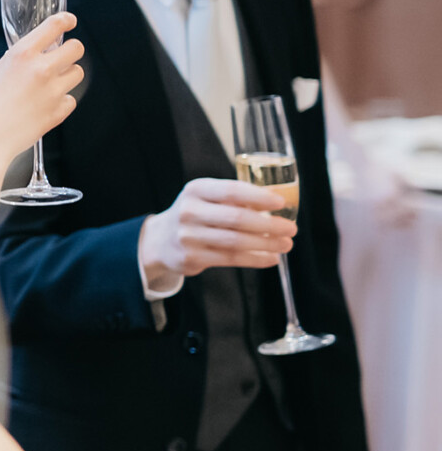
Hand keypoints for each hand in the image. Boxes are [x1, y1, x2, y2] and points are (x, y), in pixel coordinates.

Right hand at [0, 11, 83, 167]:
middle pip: (76, 48)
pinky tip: (45, 105)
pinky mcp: (57, 113)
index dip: (66, 20)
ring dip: (67, 75)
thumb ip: (9, 65)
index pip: (55, 26)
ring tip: (50, 84)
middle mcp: (41, 70)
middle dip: (70, 51)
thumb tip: (21, 63)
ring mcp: (52, 92)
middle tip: (60, 58)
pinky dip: (61, 101)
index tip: (68, 21)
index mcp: (21, 55)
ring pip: (78, 73)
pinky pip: (70, 100)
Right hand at [139, 178, 295, 281]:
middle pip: (236, 219)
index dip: (259, 197)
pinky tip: (271, 258)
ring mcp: (188, 236)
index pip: (231, 191)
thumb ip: (234, 199)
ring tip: (285, 244)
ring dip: (266, 244)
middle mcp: (189, 212)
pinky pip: (231, 259)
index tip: (281, 202)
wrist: (159, 241)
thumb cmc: (194, 215)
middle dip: (269, 225)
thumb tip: (277, 203)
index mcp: (196, 190)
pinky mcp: (192, 258)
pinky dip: (255, 259)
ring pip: (236, 242)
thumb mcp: (206, 198)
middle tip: (291, 228)